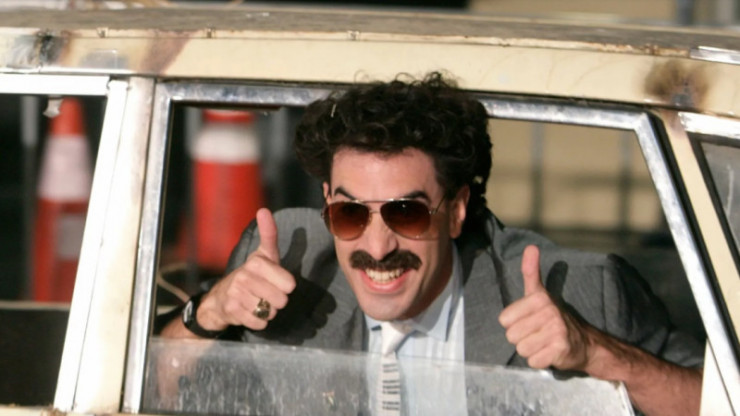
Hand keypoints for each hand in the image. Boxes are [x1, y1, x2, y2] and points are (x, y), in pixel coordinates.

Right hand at [197, 208, 296, 331]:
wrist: (221, 297)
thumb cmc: (252, 274)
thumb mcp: (264, 254)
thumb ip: (269, 234)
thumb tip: (263, 210)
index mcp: (256, 262)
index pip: (289, 284)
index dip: (287, 287)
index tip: (280, 283)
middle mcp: (244, 276)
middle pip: (281, 300)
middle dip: (278, 301)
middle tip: (267, 295)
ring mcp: (236, 294)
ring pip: (270, 312)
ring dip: (268, 311)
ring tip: (258, 302)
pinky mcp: (232, 311)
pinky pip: (259, 323)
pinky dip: (259, 322)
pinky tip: (250, 312)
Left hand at [498, 245, 591, 370]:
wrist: (585, 343)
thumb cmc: (554, 318)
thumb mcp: (540, 293)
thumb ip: (531, 272)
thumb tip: (530, 247)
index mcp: (539, 298)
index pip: (504, 320)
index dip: (514, 324)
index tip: (530, 321)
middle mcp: (548, 312)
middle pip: (511, 336)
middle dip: (522, 338)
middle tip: (538, 334)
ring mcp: (556, 331)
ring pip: (521, 349)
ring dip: (531, 350)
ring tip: (544, 343)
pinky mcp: (560, 349)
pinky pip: (533, 361)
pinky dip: (540, 361)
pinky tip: (550, 353)